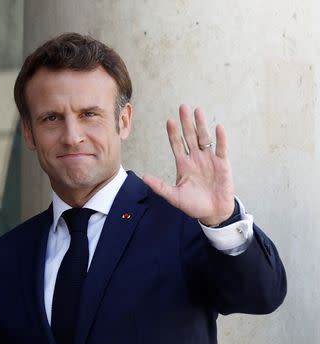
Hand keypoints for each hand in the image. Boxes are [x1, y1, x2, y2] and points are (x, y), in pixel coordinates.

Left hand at [142, 104, 235, 225]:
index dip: (173, 133)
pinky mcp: (222, 164)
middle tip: (183, 107)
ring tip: (197, 111)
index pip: (177, 145)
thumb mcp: (173, 196)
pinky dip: (220, 139)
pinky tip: (218, 127)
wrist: (213, 213)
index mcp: (183, 164)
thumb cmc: (193, 205)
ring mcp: (209, 160)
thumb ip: (160, 186)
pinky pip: (221, 148)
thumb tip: (144, 177)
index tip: (169, 121)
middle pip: (190, 137)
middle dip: (186, 122)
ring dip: (201, 125)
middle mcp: (196, 159)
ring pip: (204, 138)